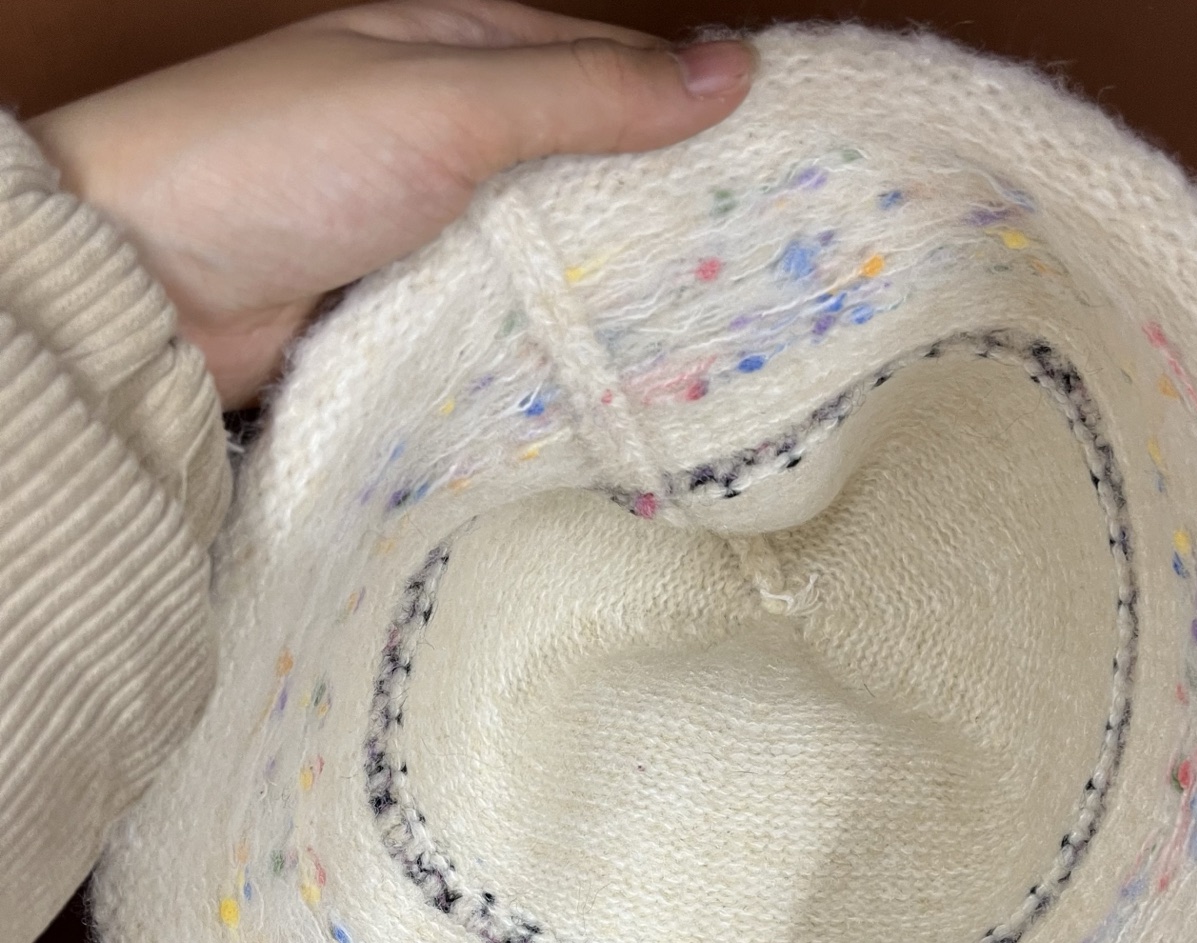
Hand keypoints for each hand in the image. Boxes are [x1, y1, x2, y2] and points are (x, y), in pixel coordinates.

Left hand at [25, 2, 753, 407]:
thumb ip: (588, 92)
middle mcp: (451, 136)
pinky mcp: (415, 314)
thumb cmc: (279, 162)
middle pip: (586, 170)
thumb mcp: (449, 103)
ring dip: (613, 287)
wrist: (147, 289)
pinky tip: (618, 365)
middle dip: (662, 212)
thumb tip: (732, 67)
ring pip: (552, 255)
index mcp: (457, 50)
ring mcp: (433, 230)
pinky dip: (556, 339)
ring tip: (717, 322)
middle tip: (763, 260)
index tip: (776, 162)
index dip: (689, 109)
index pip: (607, 69)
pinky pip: (508, 322)